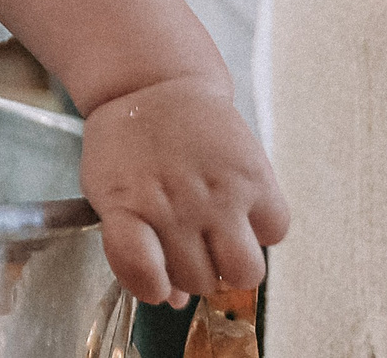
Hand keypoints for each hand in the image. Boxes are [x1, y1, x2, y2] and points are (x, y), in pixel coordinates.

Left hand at [78, 74, 289, 305]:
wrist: (152, 84)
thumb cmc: (126, 147)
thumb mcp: (110, 193)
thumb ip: (135, 249)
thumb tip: (174, 301)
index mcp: (127, 207)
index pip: (142, 272)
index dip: (150, 286)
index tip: (155, 278)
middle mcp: (174, 203)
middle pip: (200, 281)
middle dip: (195, 271)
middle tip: (188, 243)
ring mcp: (218, 191)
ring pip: (246, 272)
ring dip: (233, 263)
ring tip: (220, 237)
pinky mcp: (254, 175)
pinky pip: (276, 232)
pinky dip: (262, 229)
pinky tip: (240, 207)